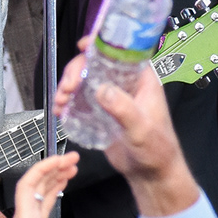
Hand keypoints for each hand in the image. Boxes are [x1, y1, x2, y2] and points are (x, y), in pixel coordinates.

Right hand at [53, 40, 194, 215]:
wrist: (151, 173)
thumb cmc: (157, 150)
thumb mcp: (141, 129)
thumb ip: (124, 109)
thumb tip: (102, 90)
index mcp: (142, 80)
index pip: (121, 52)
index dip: (101, 45)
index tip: (83, 47)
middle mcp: (126, 85)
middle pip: (96, 65)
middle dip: (76, 71)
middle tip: (66, 88)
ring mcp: (112, 98)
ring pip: (85, 81)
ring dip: (68, 87)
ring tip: (60, 101)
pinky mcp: (101, 112)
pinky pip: (81, 99)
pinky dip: (68, 102)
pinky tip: (61, 110)